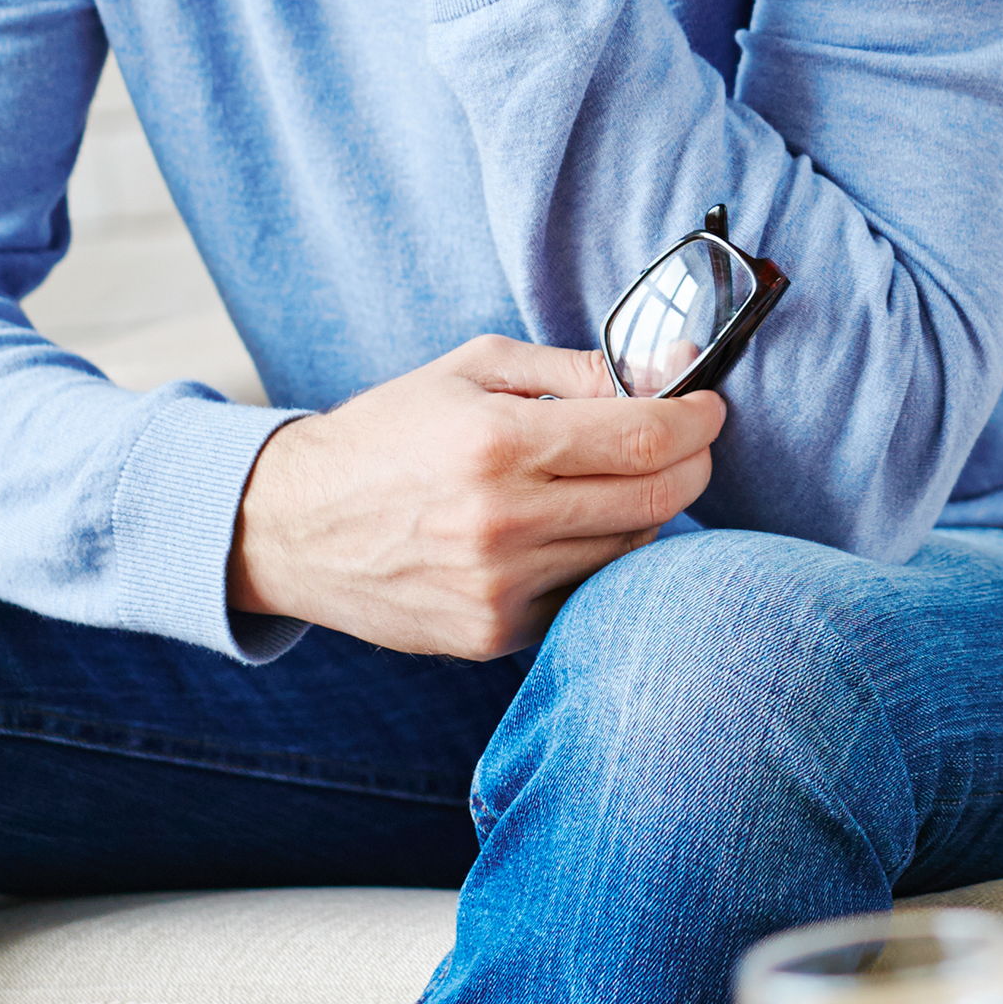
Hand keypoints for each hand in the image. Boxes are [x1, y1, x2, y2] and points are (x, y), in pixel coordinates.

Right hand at [225, 335, 720, 659]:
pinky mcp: (491, 634)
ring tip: (621, 476)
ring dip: (647, 509)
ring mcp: (498, 588)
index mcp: (496, 444)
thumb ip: (575, 369)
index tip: (710, 406)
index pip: (645, 436)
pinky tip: (575, 525)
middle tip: (692, 439)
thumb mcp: (472, 369)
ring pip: (628, 549)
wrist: (292, 526)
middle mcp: (501, 523)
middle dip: (692, 462)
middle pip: (654, 498)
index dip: (698, 419)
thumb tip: (669, 368)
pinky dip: (599, 556)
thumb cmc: (388, 434)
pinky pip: (584, 592)